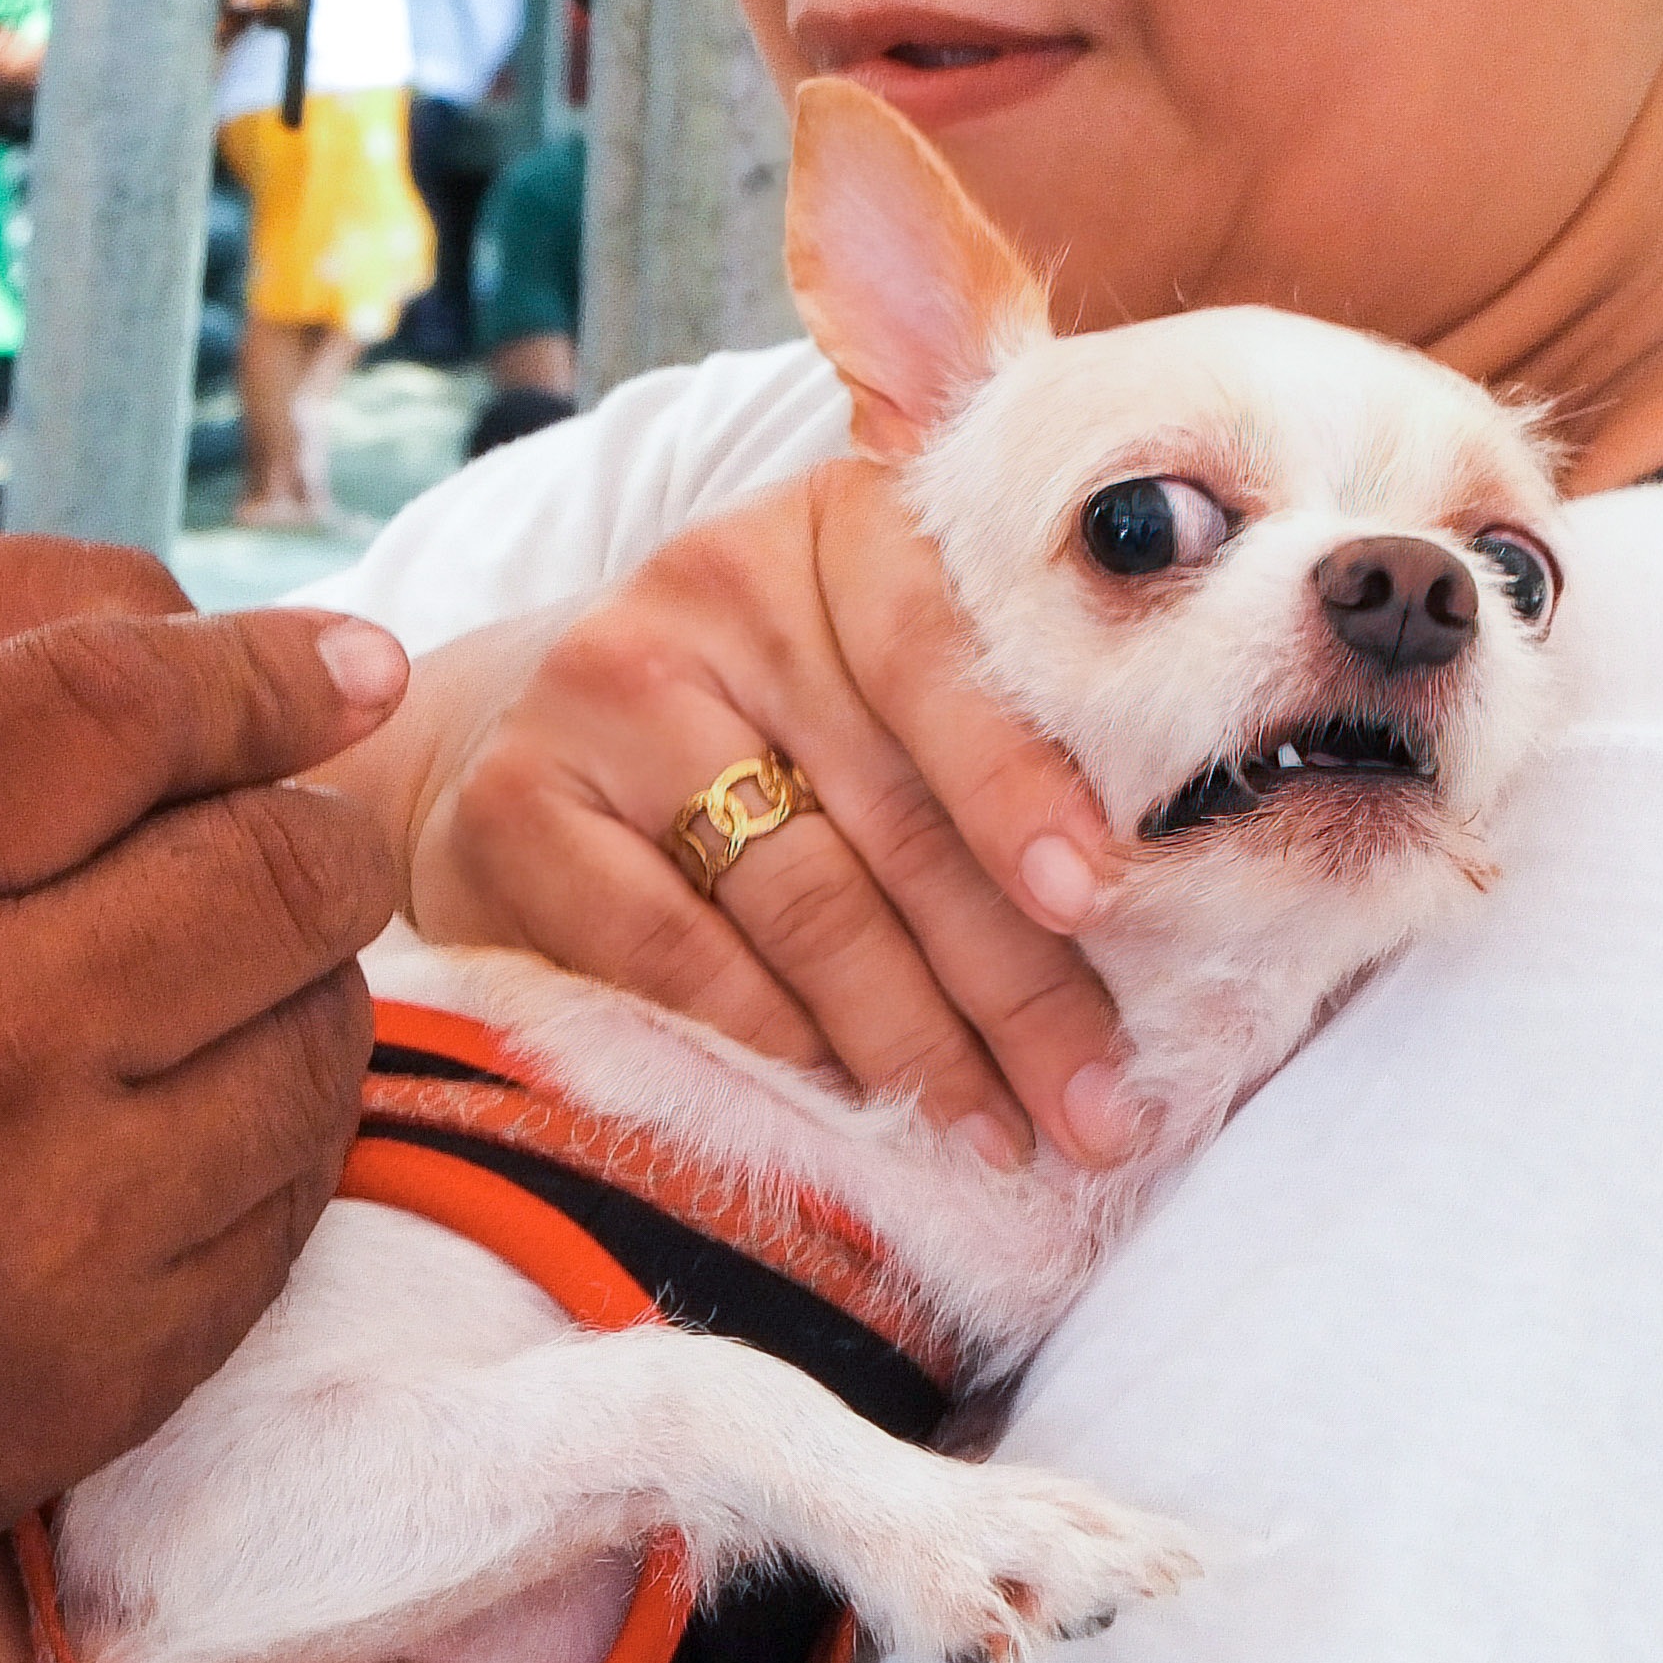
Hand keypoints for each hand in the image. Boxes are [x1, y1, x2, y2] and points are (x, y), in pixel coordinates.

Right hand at [0, 602, 405, 1636]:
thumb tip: (214, 688)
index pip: (123, 705)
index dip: (266, 668)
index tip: (343, 661)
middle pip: (269, 871)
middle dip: (319, 825)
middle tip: (312, 821)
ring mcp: (43, 1236)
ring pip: (314, 1042)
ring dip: (309, 982)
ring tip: (243, 973)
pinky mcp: (101, 1375)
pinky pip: (286, 1210)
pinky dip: (275, 1135)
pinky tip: (202, 1111)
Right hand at [395, 455, 1134, 1165]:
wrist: (518, 743)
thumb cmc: (764, 730)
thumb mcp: (875, 686)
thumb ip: (990, 733)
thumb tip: (1143, 898)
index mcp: (841, 530)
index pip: (942, 655)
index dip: (1021, 785)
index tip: (1101, 899)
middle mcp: (718, 584)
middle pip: (895, 814)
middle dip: (1014, 984)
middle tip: (1096, 1106)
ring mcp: (604, 689)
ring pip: (802, 900)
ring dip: (915, 1043)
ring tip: (995, 1133)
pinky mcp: (521, 806)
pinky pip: (680, 954)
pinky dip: (776, 1042)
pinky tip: (847, 1105)